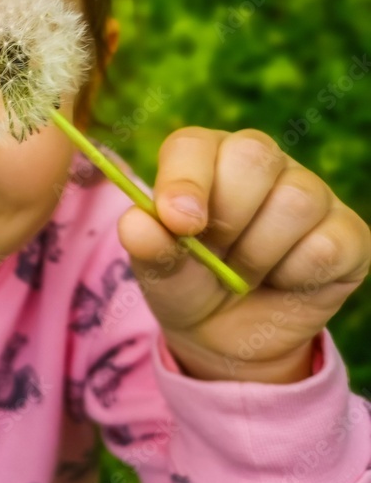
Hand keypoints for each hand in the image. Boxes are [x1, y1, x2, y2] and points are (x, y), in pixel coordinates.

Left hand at [117, 127, 370, 382]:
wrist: (226, 336)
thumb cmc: (186, 283)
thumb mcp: (157, 270)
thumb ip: (147, 245)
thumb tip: (136, 224)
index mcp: (203, 159)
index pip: (194, 145)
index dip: (186, 180)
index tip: (179, 223)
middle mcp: (260, 163)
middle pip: (253, 155)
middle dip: (226, 217)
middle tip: (214, 253)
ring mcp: (310, 192)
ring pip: (295, 200)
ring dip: (257, 254)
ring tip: (243, 273)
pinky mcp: (346, 233)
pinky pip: (326, 245)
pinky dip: (294, 275)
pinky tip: (281, 281)